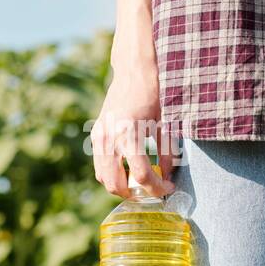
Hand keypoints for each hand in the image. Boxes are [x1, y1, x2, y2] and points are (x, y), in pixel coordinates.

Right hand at [90, 35, 174, 198]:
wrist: (134, 71)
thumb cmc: (154, 94)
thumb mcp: (165, 124)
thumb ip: (166, 153)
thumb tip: (167, 176)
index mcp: (129, 135)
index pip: (141, 175)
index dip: (156, 188)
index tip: (168, 188)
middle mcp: (110, 138)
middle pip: (116, 184)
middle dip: (135, 194)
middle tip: (151, 191)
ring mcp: (99, 137)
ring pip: (103, 178)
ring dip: (121, 185)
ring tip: (140, 182)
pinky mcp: (96, 134)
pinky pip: (99, 164)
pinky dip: (112, 173)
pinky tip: (129, 167)